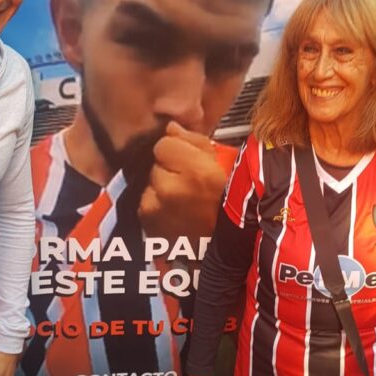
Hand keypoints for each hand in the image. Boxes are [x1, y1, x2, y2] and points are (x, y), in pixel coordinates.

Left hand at [138, 122, 227, 242]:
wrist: (225, 247)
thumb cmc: (230, 205)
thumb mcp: (224, 166)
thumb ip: (195, 142)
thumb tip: (171, 128)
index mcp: (196, 174)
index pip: (164, 144)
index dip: (176, 149)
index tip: (188, 160)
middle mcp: (171, 190)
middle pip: (155, 163)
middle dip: (169, 168)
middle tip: (188, 183)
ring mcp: (155, 208)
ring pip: (149, 182)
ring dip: (161, 187)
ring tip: (182, 200)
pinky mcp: (147, 223)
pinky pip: (145, 201)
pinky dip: (156, 204)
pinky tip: (174, 212)